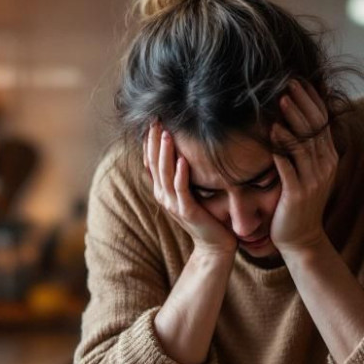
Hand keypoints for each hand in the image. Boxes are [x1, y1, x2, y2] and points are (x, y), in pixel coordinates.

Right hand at [144, 123, 236, 255]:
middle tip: (156, 119)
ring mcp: (173, 204)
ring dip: (165, 153)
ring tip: (166, 134)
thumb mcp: (190, 192)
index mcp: (162, 189)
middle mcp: (163, 195)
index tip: (153, 120)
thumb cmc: (206, 215)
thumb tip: (185, 149)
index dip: (149, 141)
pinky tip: (183, 161)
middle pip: (154, 163)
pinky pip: (181, 190)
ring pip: (165, 174)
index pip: (150, 160)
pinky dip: (181, 175)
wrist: (214, 244)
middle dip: (154, 141)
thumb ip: (183, 175)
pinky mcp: (187, 211)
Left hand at [270, 80, 337, 255]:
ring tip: (281, 101)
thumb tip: (295, 120)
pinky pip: (289, 166)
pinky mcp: (297, 193)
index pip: (323, 122)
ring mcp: (313, 180)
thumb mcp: (309, 172)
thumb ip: (306, 148)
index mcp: (329, 158)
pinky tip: (273, 132)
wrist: (301, 238)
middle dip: (302, 104)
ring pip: (304, 143)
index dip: (312, 101)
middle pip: (315, 128)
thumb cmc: (299, 202)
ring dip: (293, 120)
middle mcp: (325, 166)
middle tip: (288, 84)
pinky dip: (282, 147)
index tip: (299, 81)